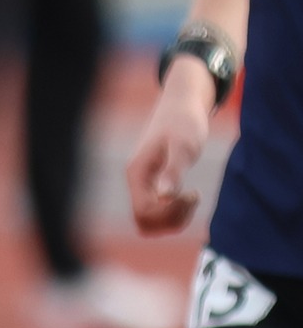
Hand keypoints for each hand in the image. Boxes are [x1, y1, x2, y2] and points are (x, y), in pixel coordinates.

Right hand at [125, 61, 210, 235]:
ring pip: (149, 221)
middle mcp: (135, 182)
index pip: (143, 211)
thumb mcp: (183, 145)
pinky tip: (189, 195)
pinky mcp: (152, 185)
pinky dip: (174, 213)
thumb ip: (173, 170)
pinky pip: (156, 213)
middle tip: (193, 196)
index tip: (193, 193)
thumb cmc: (184, 122)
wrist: (182, 106)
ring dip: (173, 219)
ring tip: (192, 197)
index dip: (170, 212)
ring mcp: (142, 185)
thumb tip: (163, 196)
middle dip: (172, 219)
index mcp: (137, 173)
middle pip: (144, 221)